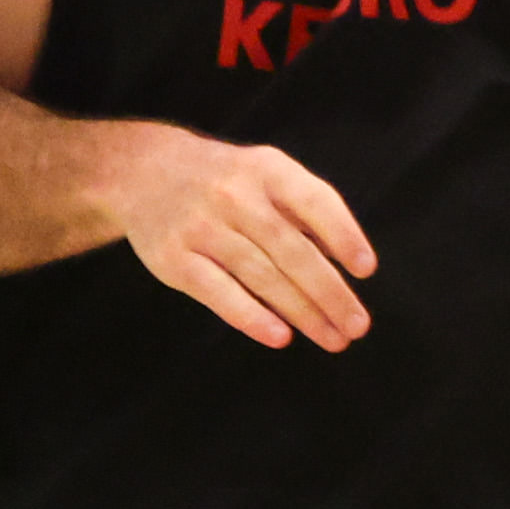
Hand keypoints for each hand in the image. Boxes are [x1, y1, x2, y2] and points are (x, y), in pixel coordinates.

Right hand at [97, 122, 375, 350]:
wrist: (144, 172)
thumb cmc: (224, 180)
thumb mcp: (265, 172)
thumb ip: (304, 209)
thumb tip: (346, 261)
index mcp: (266, 170)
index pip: (314, 202)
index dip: (343, 235)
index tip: (365, 270)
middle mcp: (235, 195)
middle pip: (292, 250)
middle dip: (329, 292)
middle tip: (357, 326)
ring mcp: (202, 228)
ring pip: (261, 276)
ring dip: (302, 312)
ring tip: (332, 338)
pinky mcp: (174, 259)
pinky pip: (219, 293)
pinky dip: (252, 317)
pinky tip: (281, 336)